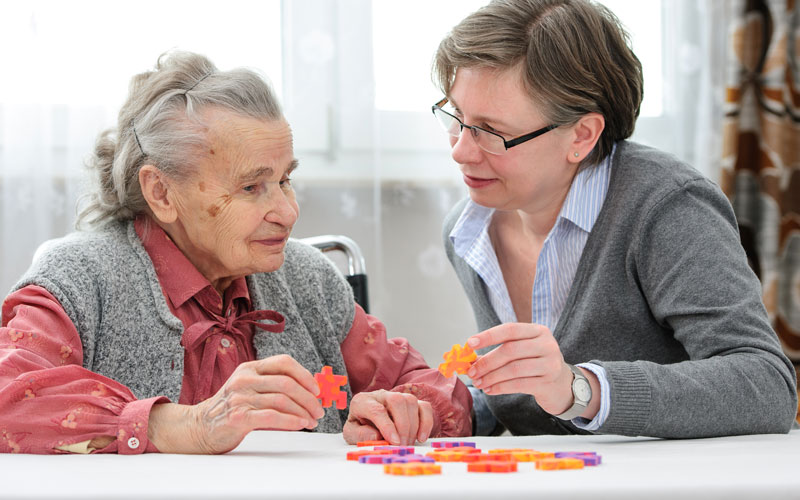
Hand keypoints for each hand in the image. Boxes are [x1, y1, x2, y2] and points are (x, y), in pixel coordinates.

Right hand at [148, 354, 323, 453]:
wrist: (200, 427)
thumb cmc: (231, 408)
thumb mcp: (249, 388)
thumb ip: (273, 385)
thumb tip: (309, 392)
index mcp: (250, 368)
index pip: (284, 362)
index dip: (305, 375)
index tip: (317, 389)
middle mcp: (245, 379)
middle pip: (287, 383)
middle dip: (309, 398)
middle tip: (319, 410)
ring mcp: (240, 397)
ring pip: (282, 400)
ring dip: (303, 412)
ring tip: (312, 421)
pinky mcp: (239, 416)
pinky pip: (272, 416)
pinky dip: (291, 420)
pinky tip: (300, 424)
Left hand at [343, 390, 432, 445]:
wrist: (367, 425)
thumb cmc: (360, 430)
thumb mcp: (351, 435)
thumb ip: (360, 435)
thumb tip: (377, 436)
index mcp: (362, 402)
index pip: (377, 410)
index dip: (387, 426)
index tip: (394, 442)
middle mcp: (380, 395)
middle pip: (397, 400)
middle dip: (402, 426)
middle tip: (401, 446)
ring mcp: (398, 397)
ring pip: (411, 401)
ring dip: (413, 426)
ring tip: (407, 444)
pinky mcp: (412, 403)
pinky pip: (424, 407)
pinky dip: (426, 423)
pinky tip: (421, 438)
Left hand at [466, 323, 575, 415]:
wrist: (562, 385)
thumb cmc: (535, 364)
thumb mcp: (522, 351)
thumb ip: (500, 351)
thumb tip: (471, 359)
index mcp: (538, 331)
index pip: (510, 329)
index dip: (488, 336)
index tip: (470, 343)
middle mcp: (546, 344)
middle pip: (510, 350)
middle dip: (487, 362)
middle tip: (471, 372)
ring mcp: (550, 363)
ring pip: (513, 369)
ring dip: (491, 377)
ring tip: (478, 383)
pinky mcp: (548, 382)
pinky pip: (519, 384)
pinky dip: (501, 387)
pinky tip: (490, 390)